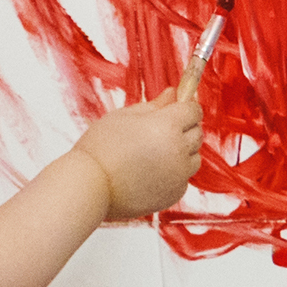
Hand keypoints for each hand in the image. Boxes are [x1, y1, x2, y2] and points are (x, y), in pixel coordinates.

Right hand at [72, 51, 206, 219]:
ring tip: (151, 155)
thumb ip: (153, 105)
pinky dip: (173, 174)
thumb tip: (173, 94)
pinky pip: (183, 178)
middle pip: (197, 133)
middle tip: (157, 133)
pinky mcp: (175, 193)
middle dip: (184, 129)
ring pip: (194, 157)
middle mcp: (179, 150)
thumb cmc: (100, 149)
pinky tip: (149, 173)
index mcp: (167, 125)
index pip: (193, 110)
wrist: (89, 186)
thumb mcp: (123, 117)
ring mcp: (179, 174)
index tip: (175, 110)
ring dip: (181, 153)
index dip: (185, 108)